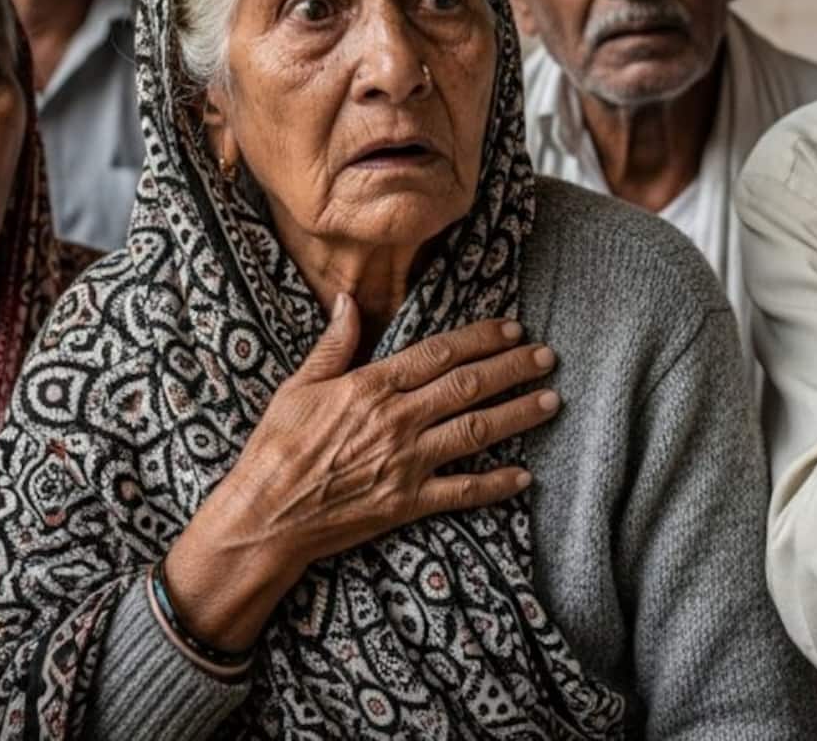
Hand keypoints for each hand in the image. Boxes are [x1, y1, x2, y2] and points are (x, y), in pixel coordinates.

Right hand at [163, 294, 559, 650]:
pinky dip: (496, 484)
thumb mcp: (297, 387)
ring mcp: (405, 463)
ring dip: (518, 415)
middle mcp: (396, 421)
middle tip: (549, 357)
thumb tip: (346, 300)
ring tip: (551, 401)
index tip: (512, 329)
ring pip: (475, 432)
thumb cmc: (276, 449)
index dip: (481, 338)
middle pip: (468, 386)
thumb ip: (332, 344)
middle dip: (513, 369)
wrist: (265, 516)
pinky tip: (526, 476)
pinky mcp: (407, 503)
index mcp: (371, 386)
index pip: (439, 353)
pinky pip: (462, 492)